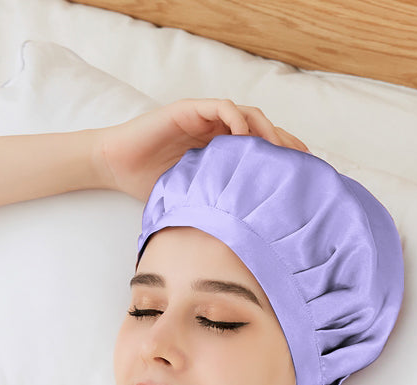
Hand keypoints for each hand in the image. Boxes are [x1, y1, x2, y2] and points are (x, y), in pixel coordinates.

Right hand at [92, 98, 308, 200]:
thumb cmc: (148, 185)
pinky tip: (245, 138)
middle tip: (301, 164)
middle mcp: (215, 131)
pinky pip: (220, 108)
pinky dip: (236, 120)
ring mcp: (203, 119)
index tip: (301, 178)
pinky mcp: (188, 110)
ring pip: (246, 115)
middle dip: (283, 145)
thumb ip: (214, 208)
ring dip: (265, 130)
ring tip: (277, 152)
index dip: (280, 160)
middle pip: (261, 130)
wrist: (115, 165)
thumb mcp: (190, 200)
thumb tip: (241, 244)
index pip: (258, 150)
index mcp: (218, 151)